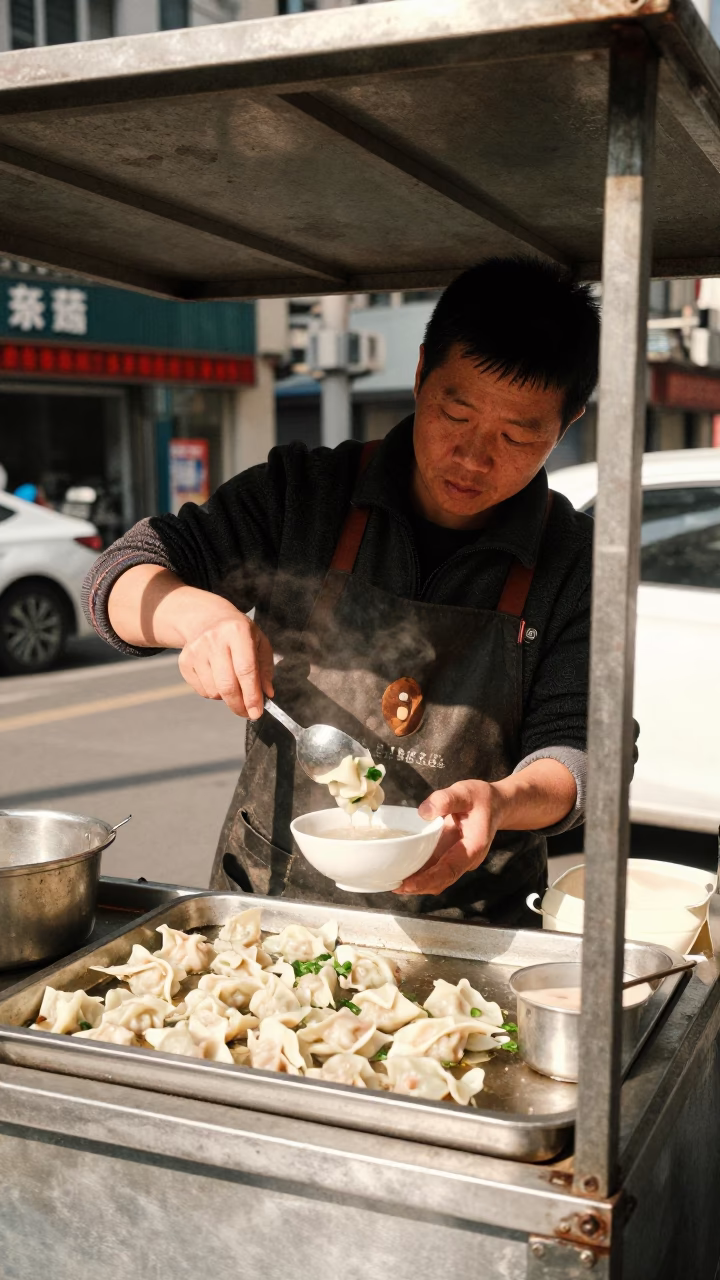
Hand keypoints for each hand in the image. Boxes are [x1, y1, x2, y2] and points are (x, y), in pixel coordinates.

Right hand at [178, 611, 274, 719]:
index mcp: (237, 631)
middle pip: (227, 685)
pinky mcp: (184, 661)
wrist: (206, 618)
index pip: (246, 670)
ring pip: (213, 691)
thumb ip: (265, 668)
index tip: (256, 712)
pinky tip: (218, 679)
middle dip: (239, 705)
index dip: (252, 695)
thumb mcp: (259, 642)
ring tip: (233, 685)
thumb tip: (267, 694)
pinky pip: (202, 691)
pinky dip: (213, 693)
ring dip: (226, 698)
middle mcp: (214, 639)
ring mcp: (196, 650)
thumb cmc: (238, 632)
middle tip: (247, 713)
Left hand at [394, 780, 499, 895]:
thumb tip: (424, 812)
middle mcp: (467, 859)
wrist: (497, 804)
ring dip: (417, 883)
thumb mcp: (465, 792)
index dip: (426, 880)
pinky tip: (403, 870)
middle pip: (441, 881)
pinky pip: (436, 869)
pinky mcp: (452, 856)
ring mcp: (459, 860)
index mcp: (473, 847)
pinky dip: (420, 873)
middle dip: (417, 886)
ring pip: (438, 879)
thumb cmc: (483, 799)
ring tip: (392, 881)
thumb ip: (446, 799)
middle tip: (392, 884)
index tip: (407, 884)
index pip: (448, 870)